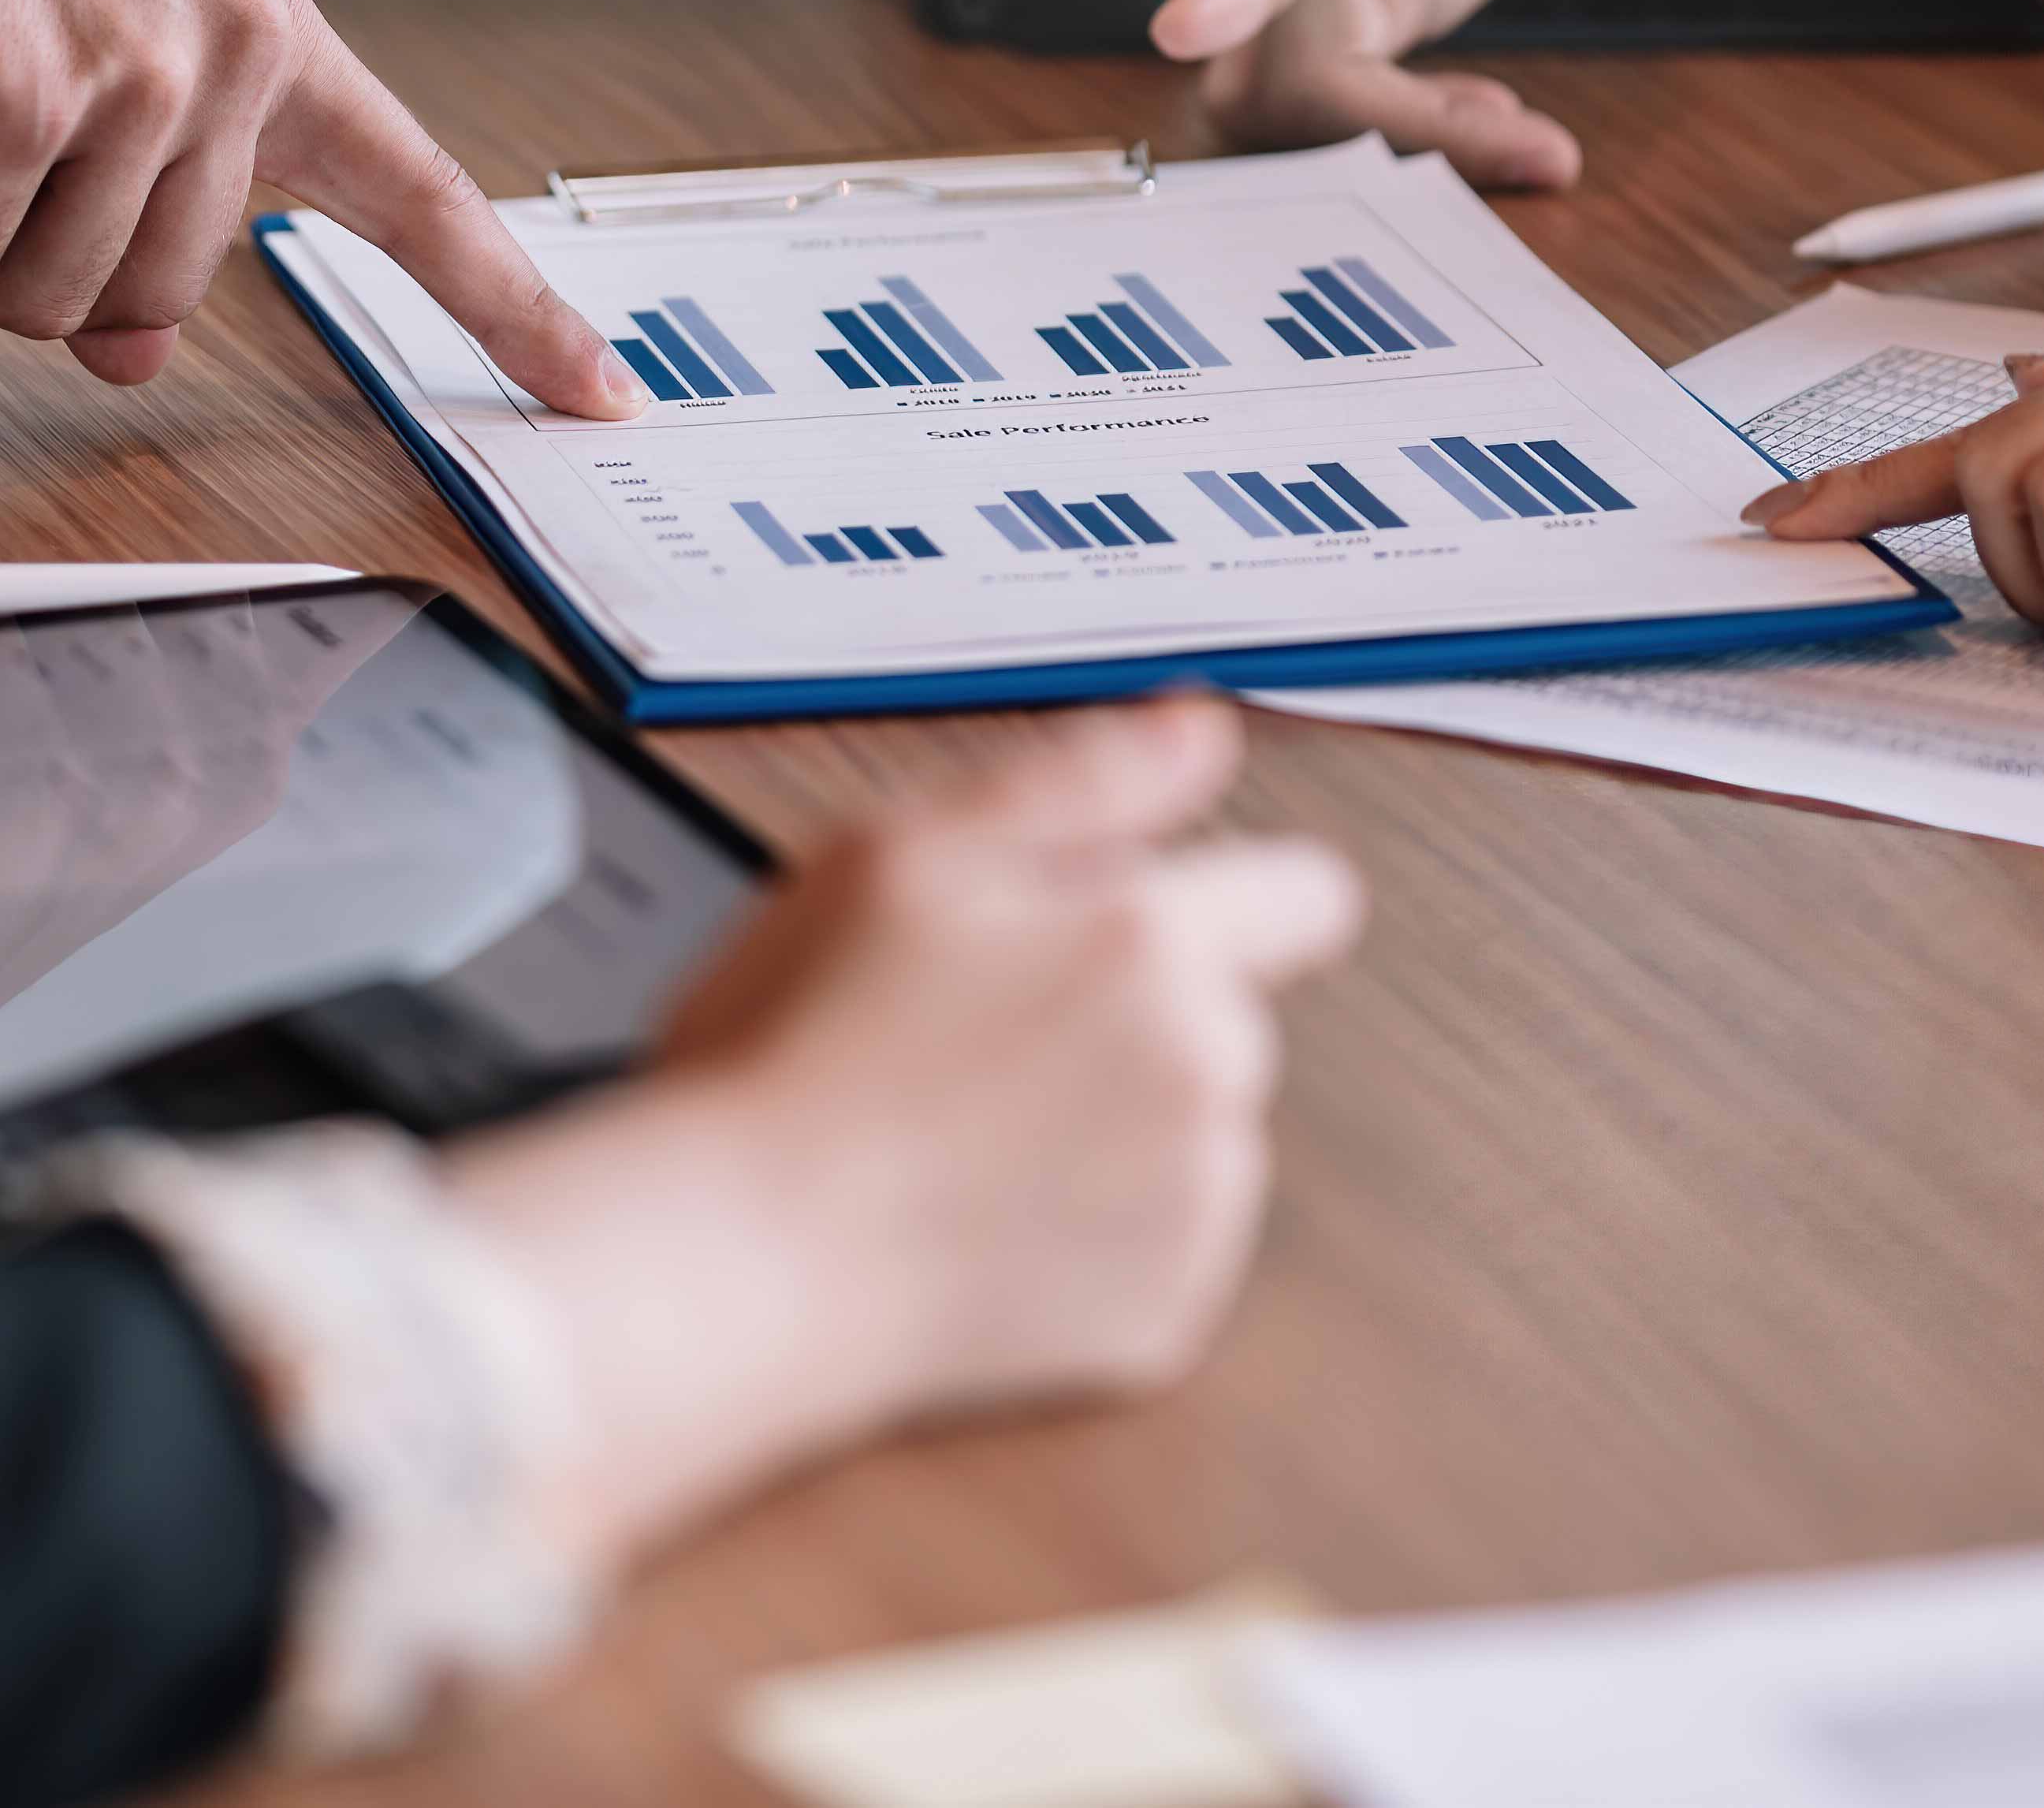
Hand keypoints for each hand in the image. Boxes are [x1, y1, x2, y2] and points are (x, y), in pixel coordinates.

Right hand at [0, 0, 640, 406]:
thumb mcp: (63, 41)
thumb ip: (130, 192)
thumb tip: (136, 356)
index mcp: (265, 28)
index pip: (420, 195)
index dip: (511, 308)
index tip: (598, 392)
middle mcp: (234, 50)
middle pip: (144, 305)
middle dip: (12, 246)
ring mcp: (146, 77)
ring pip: (35, 302)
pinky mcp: (31, 105)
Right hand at [444, 698, 1360, 1569]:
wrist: (736, 1260)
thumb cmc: (793, 1048)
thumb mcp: (906, 854)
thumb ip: (1082, 779)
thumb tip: (1204, 729)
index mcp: (1148, 939)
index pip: (1307, 894)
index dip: (1234, 900)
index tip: (1138, 933)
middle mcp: (1203, 1067)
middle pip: (1231, 1015)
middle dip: (1141, 1014)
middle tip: (985, 1040)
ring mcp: (1193, 1203)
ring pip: (1201, 1128)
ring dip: (1126, 1123)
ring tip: (975, 1138)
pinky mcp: (1166, 1315)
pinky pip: (1170, 1244)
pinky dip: (1105, 1233)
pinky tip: (992, 1219)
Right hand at [1148, 0, 1718, 186]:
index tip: (1180, 31)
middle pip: (1282, 51)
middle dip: (1379, 128)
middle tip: (1534, 149)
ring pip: (1299, 93)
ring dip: (1393, 148)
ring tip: (1532, 144)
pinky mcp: (1378, 0)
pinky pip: (1348, 101)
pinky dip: (1417, 139)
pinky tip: (1504, 127)